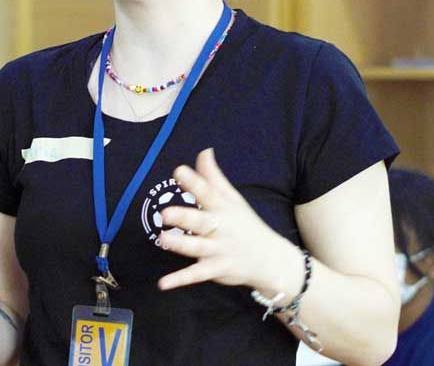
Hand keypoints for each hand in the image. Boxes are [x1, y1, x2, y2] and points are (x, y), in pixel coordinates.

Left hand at [157, 148, 302, 296]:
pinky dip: (180, 279)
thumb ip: (214, 177)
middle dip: (185, 217)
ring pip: (198, 247)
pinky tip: (163, 283)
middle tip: (166, 213)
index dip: (194, 182)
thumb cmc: (245, 224)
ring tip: (163, 240)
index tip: (179, 171)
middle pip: (201, 221)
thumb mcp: (232, 199)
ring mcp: (219, 250)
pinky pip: (197, 275)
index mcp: (223, 208)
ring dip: (181, 245)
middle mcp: (220, 227)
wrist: (270, 258)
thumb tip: (203, 151)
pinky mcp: (217, 269)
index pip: (208, 192)